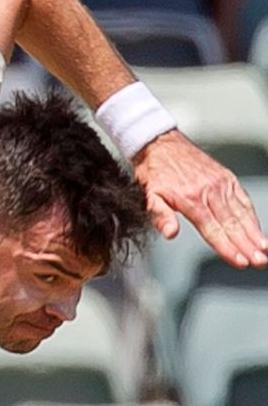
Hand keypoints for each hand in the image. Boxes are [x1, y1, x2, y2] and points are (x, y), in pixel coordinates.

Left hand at [132, 129, 267, 267]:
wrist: (160, 143)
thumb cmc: (153, 172)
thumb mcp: (148, 195)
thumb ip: (160, 216)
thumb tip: (171, 233)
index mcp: (191, 198)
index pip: (212, 229)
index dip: (227, 247)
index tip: (240, 261)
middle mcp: (210, 191)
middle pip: (232, 224)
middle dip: (247, 245)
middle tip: (259, 262)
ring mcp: (221, 183)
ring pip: (241, 213)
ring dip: (254, 233)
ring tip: (264, 251)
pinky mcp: (227, 178)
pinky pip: (243, 200)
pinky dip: (252, 217)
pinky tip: (258, 231)